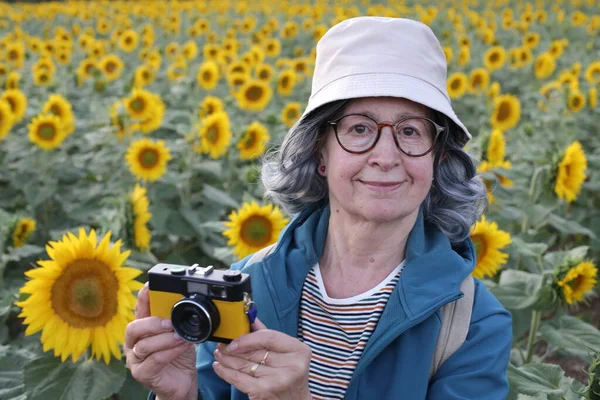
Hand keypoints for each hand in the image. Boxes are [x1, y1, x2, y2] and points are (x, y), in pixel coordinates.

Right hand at [124, 282, 197, 399]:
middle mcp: (134, 343)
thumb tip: (186, 303)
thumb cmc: (179, 355)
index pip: (139, 308)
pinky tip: (180, 347)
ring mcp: (135, 359)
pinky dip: (169, 352)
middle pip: (134, 327)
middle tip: (171, 322)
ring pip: (144, 345)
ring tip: (180, 336)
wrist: (182, 382)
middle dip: (153, 323)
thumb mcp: (180, 333)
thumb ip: (178, 320)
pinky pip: (154, 360)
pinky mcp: (141, 373)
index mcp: (143, 328)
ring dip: (165, 339)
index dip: (143, 296)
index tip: (150, 285)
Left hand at [212, 318, 311, 399]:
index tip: (234, 339)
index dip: (248, 337)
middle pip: (255, 352)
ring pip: (244, 365)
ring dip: (227, 359)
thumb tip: (249, 318)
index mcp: (298, 350)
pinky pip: (239, 379)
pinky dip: (226, 372)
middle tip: (222, 345)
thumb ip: (268, 335)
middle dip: (234, 348)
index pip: (269, 337)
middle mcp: (291, 365)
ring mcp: (278, 380)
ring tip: (219, 354)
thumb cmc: (290, 374)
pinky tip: (219, 367)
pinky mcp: (264, 392)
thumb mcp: (286, 352)